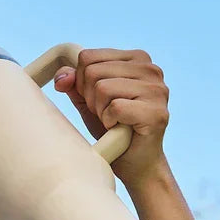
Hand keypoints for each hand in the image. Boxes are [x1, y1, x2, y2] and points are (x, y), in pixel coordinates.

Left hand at [52, 47, 169, 187]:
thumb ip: (74, 83)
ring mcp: (157, 90)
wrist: (134, 162)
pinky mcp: (156, 112)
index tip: (96, 100)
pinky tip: (120, 128)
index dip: (81, 82)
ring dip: (100, 111)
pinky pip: (115, 107)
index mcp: (137, 58)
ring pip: (102, 88)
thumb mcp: (88, 100)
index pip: (88, 56)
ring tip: (113, 121)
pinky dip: (109, 121)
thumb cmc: (112, 128)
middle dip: (90, 98)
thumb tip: (62, 76)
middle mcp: (151, 69)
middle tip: (105, 114)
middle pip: (93, 72)